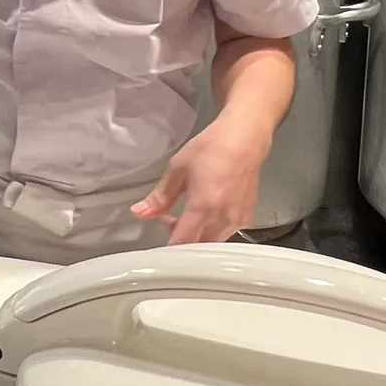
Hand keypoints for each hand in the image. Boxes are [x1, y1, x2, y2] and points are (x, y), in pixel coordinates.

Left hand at [132, 120, 269, 244]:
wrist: (243, 138)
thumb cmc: (210, 148)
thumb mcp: (178, 168)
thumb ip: (160, 196)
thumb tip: (139, 212)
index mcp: (204, 205)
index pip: (183, 241)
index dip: (169, 247)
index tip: (159, 238)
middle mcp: (223, 217)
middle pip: (198, 245)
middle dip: (181, 238)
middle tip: (170, 219)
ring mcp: (237, 219)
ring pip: (212, 242)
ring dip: (196, 235)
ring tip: (188, 213)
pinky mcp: (246, 217)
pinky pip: (225, 234)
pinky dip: (212, 230)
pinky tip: (206, 213)